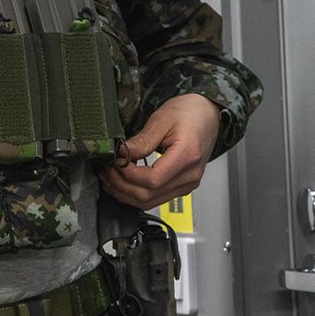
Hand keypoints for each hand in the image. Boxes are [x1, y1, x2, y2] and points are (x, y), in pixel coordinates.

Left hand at [97, 93, 220, 209]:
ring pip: (149, 202)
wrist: (208, 115)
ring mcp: (187, 184)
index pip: (152, 180)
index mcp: (187, 156)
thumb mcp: (162, 119)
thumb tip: (121, 155)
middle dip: (121, 185)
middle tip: (106, 169)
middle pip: (148, 196)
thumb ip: (142, 141)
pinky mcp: (182, 187)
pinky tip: (124, 182)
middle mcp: (190, 176)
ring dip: (125, 193)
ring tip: (110, 177)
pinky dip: (135, 194)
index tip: (115, 161)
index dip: (128, 174)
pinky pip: (155, 199)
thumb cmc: (190, 113)